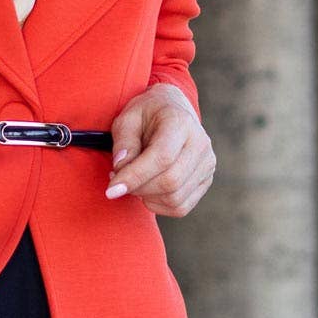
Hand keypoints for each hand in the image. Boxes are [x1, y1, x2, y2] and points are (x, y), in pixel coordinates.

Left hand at [104, 82, 215, 216]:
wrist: (172, 110)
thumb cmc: (146, 114)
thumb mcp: (127, 118)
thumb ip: (123, 141)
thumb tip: (120, 168)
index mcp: (180, 122)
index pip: (162, 157)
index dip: (135, 176)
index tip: (111, 190)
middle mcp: (200, 144)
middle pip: (170, 181)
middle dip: (138, 188)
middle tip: (117, 179)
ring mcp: (207, 163)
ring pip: (175, 198)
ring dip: (146, 197)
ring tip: (132, 181)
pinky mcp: (206, 180)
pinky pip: (181, 207)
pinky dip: (158, 205)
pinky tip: (147, 189)